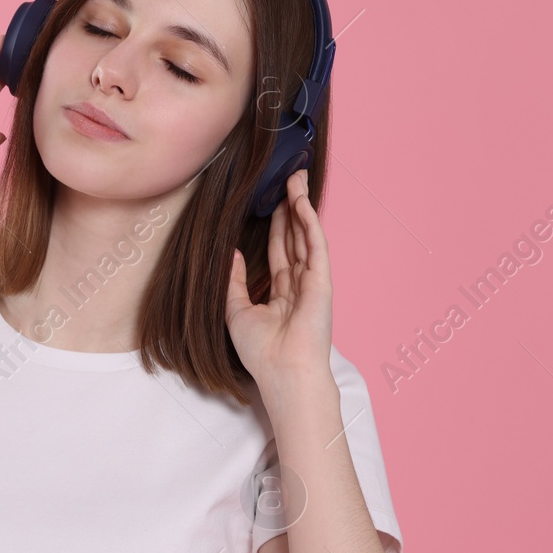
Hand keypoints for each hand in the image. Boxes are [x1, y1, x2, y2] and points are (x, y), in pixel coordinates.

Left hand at [225, 169, 333, 387]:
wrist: (282, 373)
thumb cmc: (261, 353)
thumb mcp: (236, 311)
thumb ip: (234, 281)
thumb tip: (231, 253)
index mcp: (283, 294)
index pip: (280, 251)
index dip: (276, 226)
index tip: (270, 201)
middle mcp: (300, 285)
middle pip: (295, 238)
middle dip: (291, 208)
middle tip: (287, 179)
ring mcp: (313, 282)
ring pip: (306, 236)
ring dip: (302, 207)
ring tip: (295, 179)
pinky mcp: (322, 282)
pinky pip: (315, 246)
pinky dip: (309, 223)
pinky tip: (301, 202)